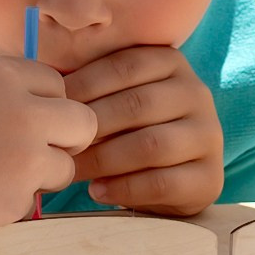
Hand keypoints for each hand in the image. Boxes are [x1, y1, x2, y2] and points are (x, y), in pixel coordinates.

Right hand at [0, 56, 96, 241]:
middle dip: (64, 140)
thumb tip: (39, 111)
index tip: (19, 122)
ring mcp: (24, 157)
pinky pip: (33, 201)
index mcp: (5, 75)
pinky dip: (10, 203)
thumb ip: (1, 97)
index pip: (59, 85)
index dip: (43, 107)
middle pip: (84, 122)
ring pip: (66, 167)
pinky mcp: (15, 200)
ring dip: (41, 175)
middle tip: (32, 154)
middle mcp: (24, 110)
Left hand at [60, 44, 224, 215]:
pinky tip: (98, 191)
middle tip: (58, 145)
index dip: (85, 86)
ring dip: (104, 160)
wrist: (174, 180)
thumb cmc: (130, 131)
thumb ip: (91, 87)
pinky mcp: (210, 177)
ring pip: (151, 144)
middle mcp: (197, 93)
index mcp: (172, 63)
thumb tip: (43, 81)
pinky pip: (163, 182)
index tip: (54, 108)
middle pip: (137, 105)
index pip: (125, 66)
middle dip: (91, 127)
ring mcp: (209, 135)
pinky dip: (124, 188)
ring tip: (73, 171)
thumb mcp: (116, 99)